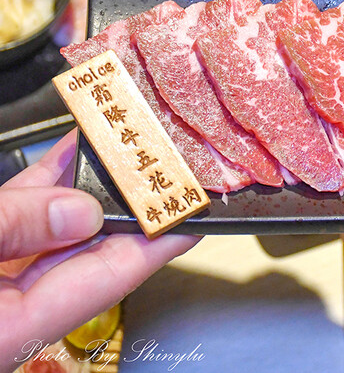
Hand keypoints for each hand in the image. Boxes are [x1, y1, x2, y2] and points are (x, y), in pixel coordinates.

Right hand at [0, 130, 197, 369]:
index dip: (160, 243)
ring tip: (127, 143)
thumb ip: (12, 230)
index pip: (110, 279)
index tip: (197, 213)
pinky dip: (47, 183)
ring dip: (92, 184)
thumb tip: (79, 212)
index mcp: (12, 329)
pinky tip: (73, 150)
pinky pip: (21, 215)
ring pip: (57, 226)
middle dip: (131, 204)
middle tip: (166, 160)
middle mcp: (14, 307)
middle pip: (90, 249)